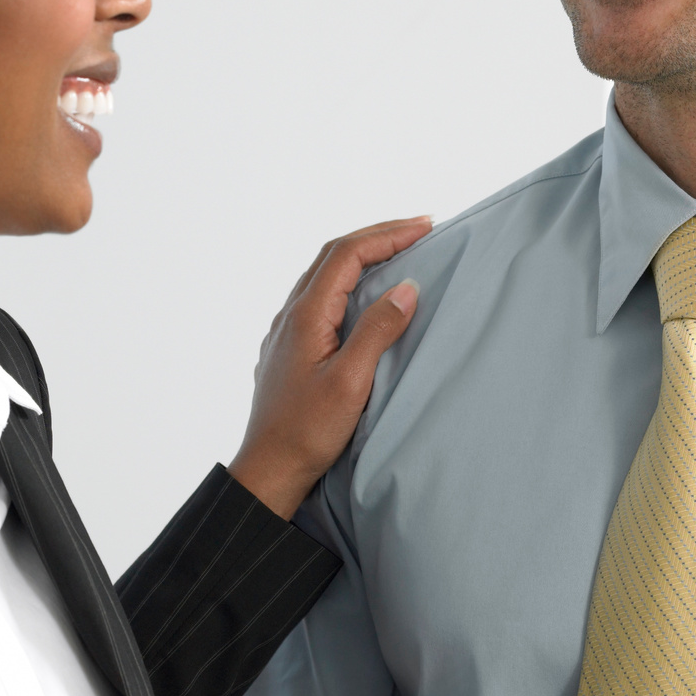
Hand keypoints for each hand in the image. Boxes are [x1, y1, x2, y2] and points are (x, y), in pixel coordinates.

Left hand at [228, 217, 430, 518]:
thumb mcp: (351, 382)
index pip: (347, 255)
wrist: (269, 468)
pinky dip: (350, 281)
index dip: (387, 234)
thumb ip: (377, 331)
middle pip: (333, 256)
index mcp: (306, 316)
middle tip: (419, 229)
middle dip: (377, 236)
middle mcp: (291, 315)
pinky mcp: (292, 348)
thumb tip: (407, 288)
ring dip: (363, 256)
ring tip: (400, 251)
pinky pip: (321, 297)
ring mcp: (288, 331)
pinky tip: (367, 295)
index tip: (425, 226)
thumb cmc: (307, 432)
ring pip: (325, 275)